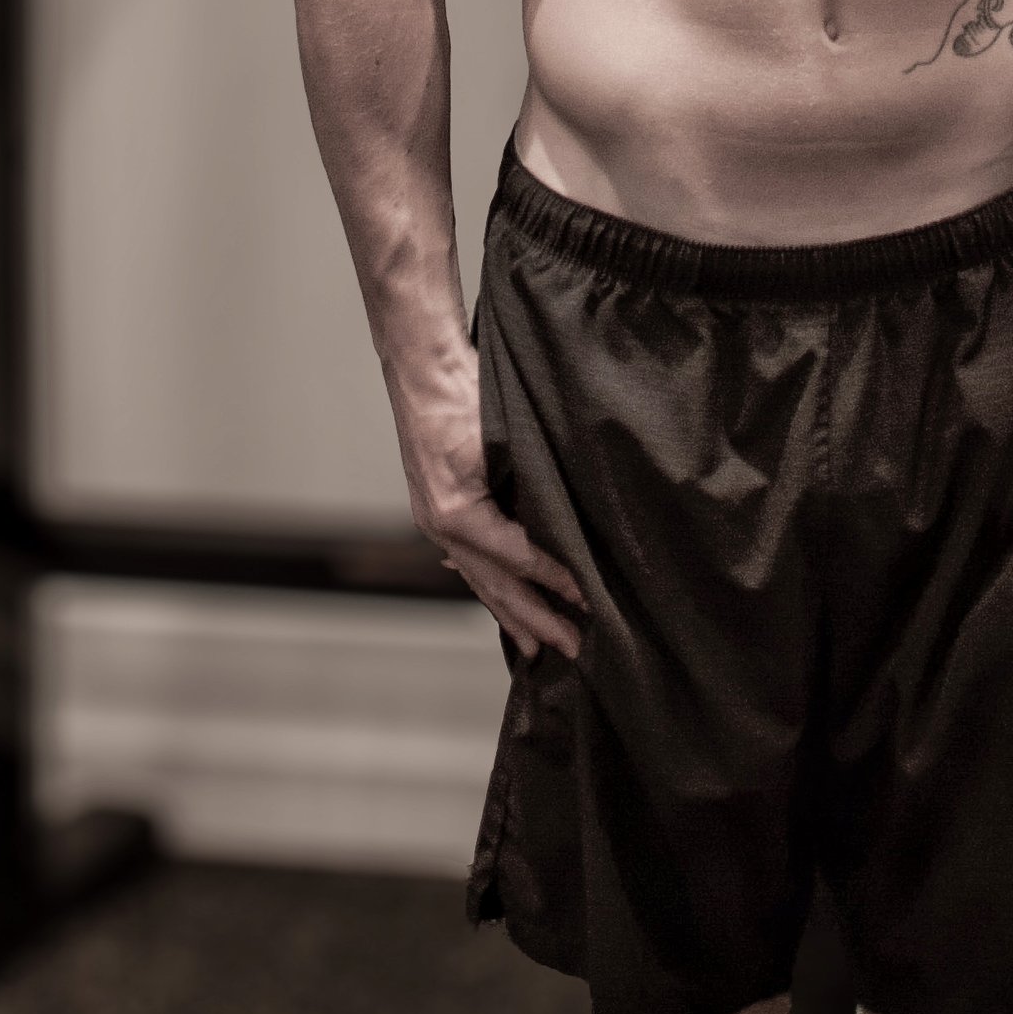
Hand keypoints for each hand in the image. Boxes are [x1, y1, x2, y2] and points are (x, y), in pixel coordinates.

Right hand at [397, 374, 587, 663]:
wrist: (424, 364)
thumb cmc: (464, 391)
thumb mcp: (504, 439)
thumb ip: (530, 488)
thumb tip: (567, 531)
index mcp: (456, 513)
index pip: (517, 558)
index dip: (555, 580)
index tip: (588, 600)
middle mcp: (440, 524)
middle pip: (495, 585)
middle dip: (534, 619)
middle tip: (570, 649)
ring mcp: (434, 518)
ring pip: (478, 578)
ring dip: (510, 612)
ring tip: (536, 646)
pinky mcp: (437, 507)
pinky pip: (466, 558)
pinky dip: (486, 583)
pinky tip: (496, 598)